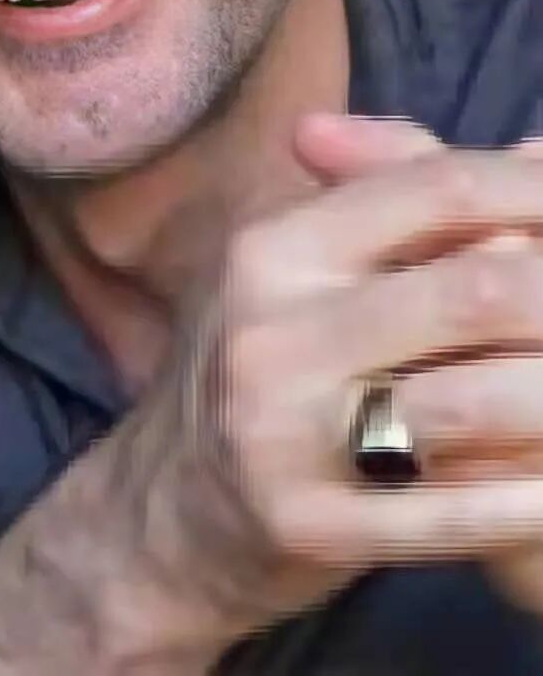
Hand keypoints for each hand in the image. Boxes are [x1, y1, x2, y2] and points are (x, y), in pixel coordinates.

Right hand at [302, 117, 542, 619]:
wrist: (170, 507)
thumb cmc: (269, 362)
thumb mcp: (305, 265)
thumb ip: (411, 197)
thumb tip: (538, 150)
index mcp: (274, 248)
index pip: (435, 187)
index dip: (536, 190)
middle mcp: (272, 330)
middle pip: (472, 291)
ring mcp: (284, 433)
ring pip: (473, 405)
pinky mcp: (309, 526)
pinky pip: (452, 516)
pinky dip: (530, 499)